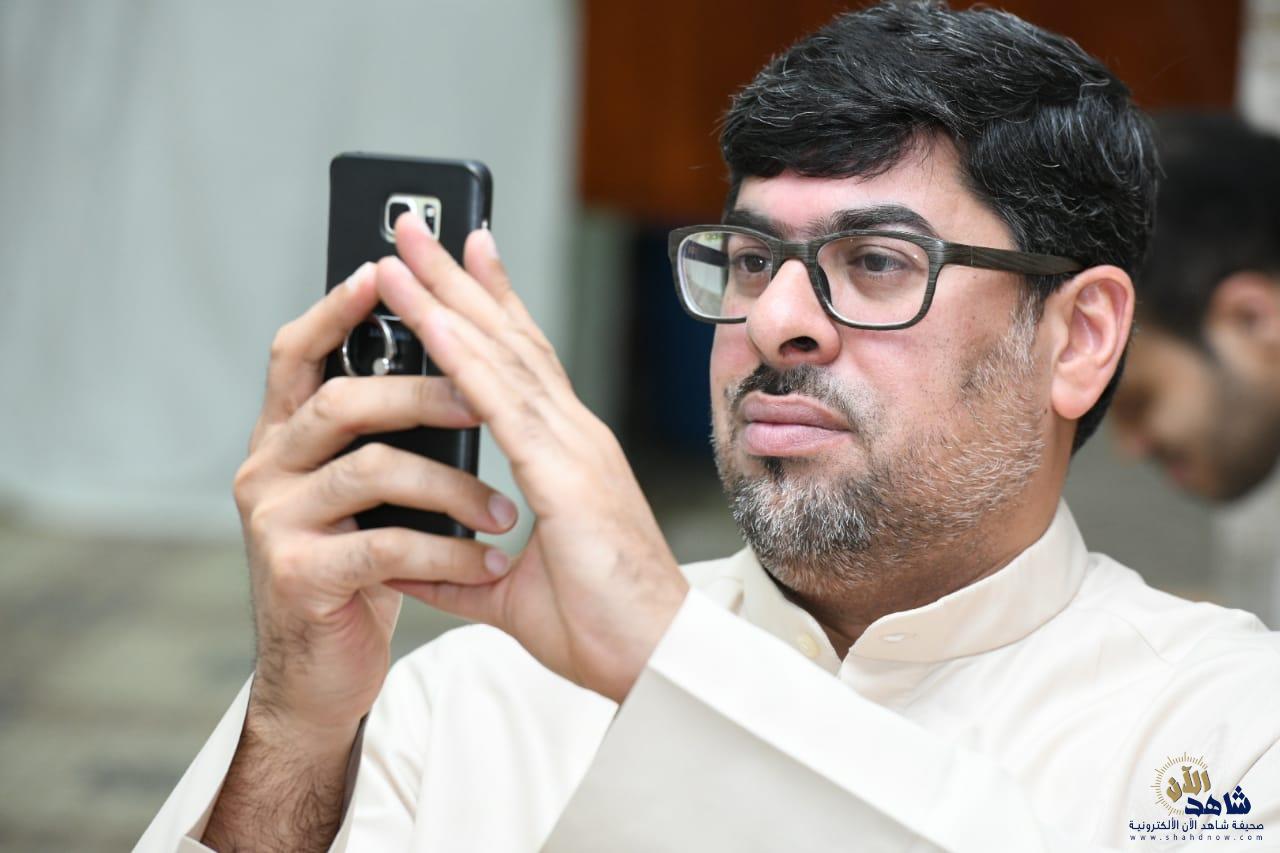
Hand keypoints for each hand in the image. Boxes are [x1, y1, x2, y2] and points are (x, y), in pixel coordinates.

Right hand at [231, 262, 519, 737]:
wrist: (324, 676)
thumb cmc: (360, 572)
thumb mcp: (370, 494)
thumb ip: (383, 433)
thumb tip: (448, 356)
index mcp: (286, 439)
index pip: (298, 352)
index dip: (338, 308)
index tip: (384, 268)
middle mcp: (266, 469)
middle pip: (342, 400)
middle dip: (422, 391)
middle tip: (485, 399)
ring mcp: (274, 523)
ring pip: (371, 470)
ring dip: (453, 486)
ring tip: (504, 513)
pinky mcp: (297, 575)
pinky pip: (385, 546)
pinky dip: (449, 554)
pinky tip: (488, 565)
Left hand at [375, 215, 689, 702]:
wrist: (655, 661)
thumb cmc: (603, 625)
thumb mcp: (510, 593)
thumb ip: (460, 570)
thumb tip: (413, 561)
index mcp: (567, 454)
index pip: (521, 364)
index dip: (489, 305)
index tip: (460, 259)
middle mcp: (574, 434)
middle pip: (507, 338)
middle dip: (457, 278)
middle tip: (416, 223)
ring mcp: (575, 446)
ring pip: (501, 354)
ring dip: (446, 296)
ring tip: (402, 247)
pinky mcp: (567, 473)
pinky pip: (502, 401)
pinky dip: (462, 354)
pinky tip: (427, 318)